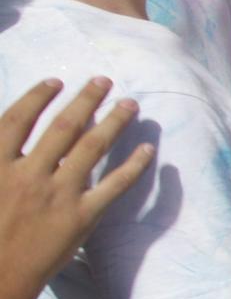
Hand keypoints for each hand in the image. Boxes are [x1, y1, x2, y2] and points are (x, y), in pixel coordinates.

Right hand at [0, 78, 153, 298]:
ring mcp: (58, 195)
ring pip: (91, 148)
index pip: (16, 120)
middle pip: (62, 126)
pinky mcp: (81, 218)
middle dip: (85, 100)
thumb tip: (7, 135)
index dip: (36, 97)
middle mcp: (28, 175)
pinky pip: (114, 186)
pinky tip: (148, 151)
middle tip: (104, 80)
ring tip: (130, 104)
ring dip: (113, 122)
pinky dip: (134, 167)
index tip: (55, 81)